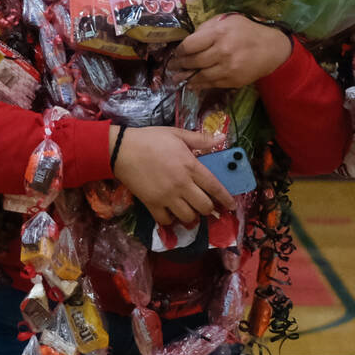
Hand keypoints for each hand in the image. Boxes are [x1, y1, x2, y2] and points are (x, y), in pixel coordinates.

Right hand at [113, 125, 231, 225]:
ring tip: (190, 211)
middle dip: (209, 209)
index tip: (232, 206)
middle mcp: (182, 184)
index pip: (215, 187)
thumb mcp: (177, 134)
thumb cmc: (151, 139)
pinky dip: (171, 220)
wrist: (122, 149)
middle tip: (206, 205)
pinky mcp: (152, 204)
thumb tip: (220, 139)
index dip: (226, 199)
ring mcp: (167, 196)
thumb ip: (200, 139)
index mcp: (191, 166)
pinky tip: (172, 214)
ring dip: (192, 216)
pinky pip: (167, 221)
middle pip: (205, 207)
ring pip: (188, 217)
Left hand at [173, 15, 293, 90]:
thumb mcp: (229, 20)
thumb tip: (190, 39)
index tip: (176, 52)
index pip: (190, 45)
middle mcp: (223, 51)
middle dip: (179, 64)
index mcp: (220, 33)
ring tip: (176, 78)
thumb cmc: (248, 31)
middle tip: (172, 66)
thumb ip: (208, 27)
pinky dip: (199, 85)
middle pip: (193, 61)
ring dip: (186, 77)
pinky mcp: (233, 81)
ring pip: (200, 76)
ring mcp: (228, 68)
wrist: (272, 49)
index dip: (179, 50)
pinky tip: (191, 83)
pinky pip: (211, 84)